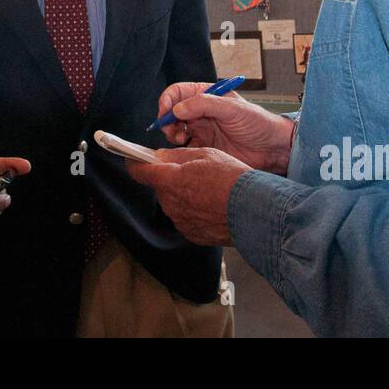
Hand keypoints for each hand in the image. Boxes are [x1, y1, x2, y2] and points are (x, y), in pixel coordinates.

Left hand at [126, 147, 249, 245]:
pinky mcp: (192, 234)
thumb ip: (177, 155)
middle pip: (161, 187)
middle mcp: (171, 203)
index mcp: (170, 180)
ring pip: (174, 203)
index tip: (133, 158)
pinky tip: (212, 205)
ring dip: (184, 195)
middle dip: (170, 179)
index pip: (139, 172)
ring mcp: (181, 221)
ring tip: (208, 190)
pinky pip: (186, 218)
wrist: (255, 211)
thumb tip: (160, 156)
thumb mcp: (205, 154)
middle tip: (192, 172)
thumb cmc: (232, 179)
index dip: (134, 163)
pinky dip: (195, 211)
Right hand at [155, 82, 295, 172]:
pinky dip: (179, 150)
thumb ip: (204, 104)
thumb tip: (178, 107)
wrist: (273, 149)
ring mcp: (202, 130)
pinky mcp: (204, 148)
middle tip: (172, 131)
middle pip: (172, 112)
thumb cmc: (258, 124)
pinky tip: (187, 152)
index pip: (178, 93)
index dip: (168, 101)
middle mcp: (201, 112)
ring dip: (172, 135)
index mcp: (207, 96)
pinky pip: (184, 148)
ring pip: (175, 130)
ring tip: (181, 141)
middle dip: (167, 120)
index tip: (165, 112)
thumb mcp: (232, 109)